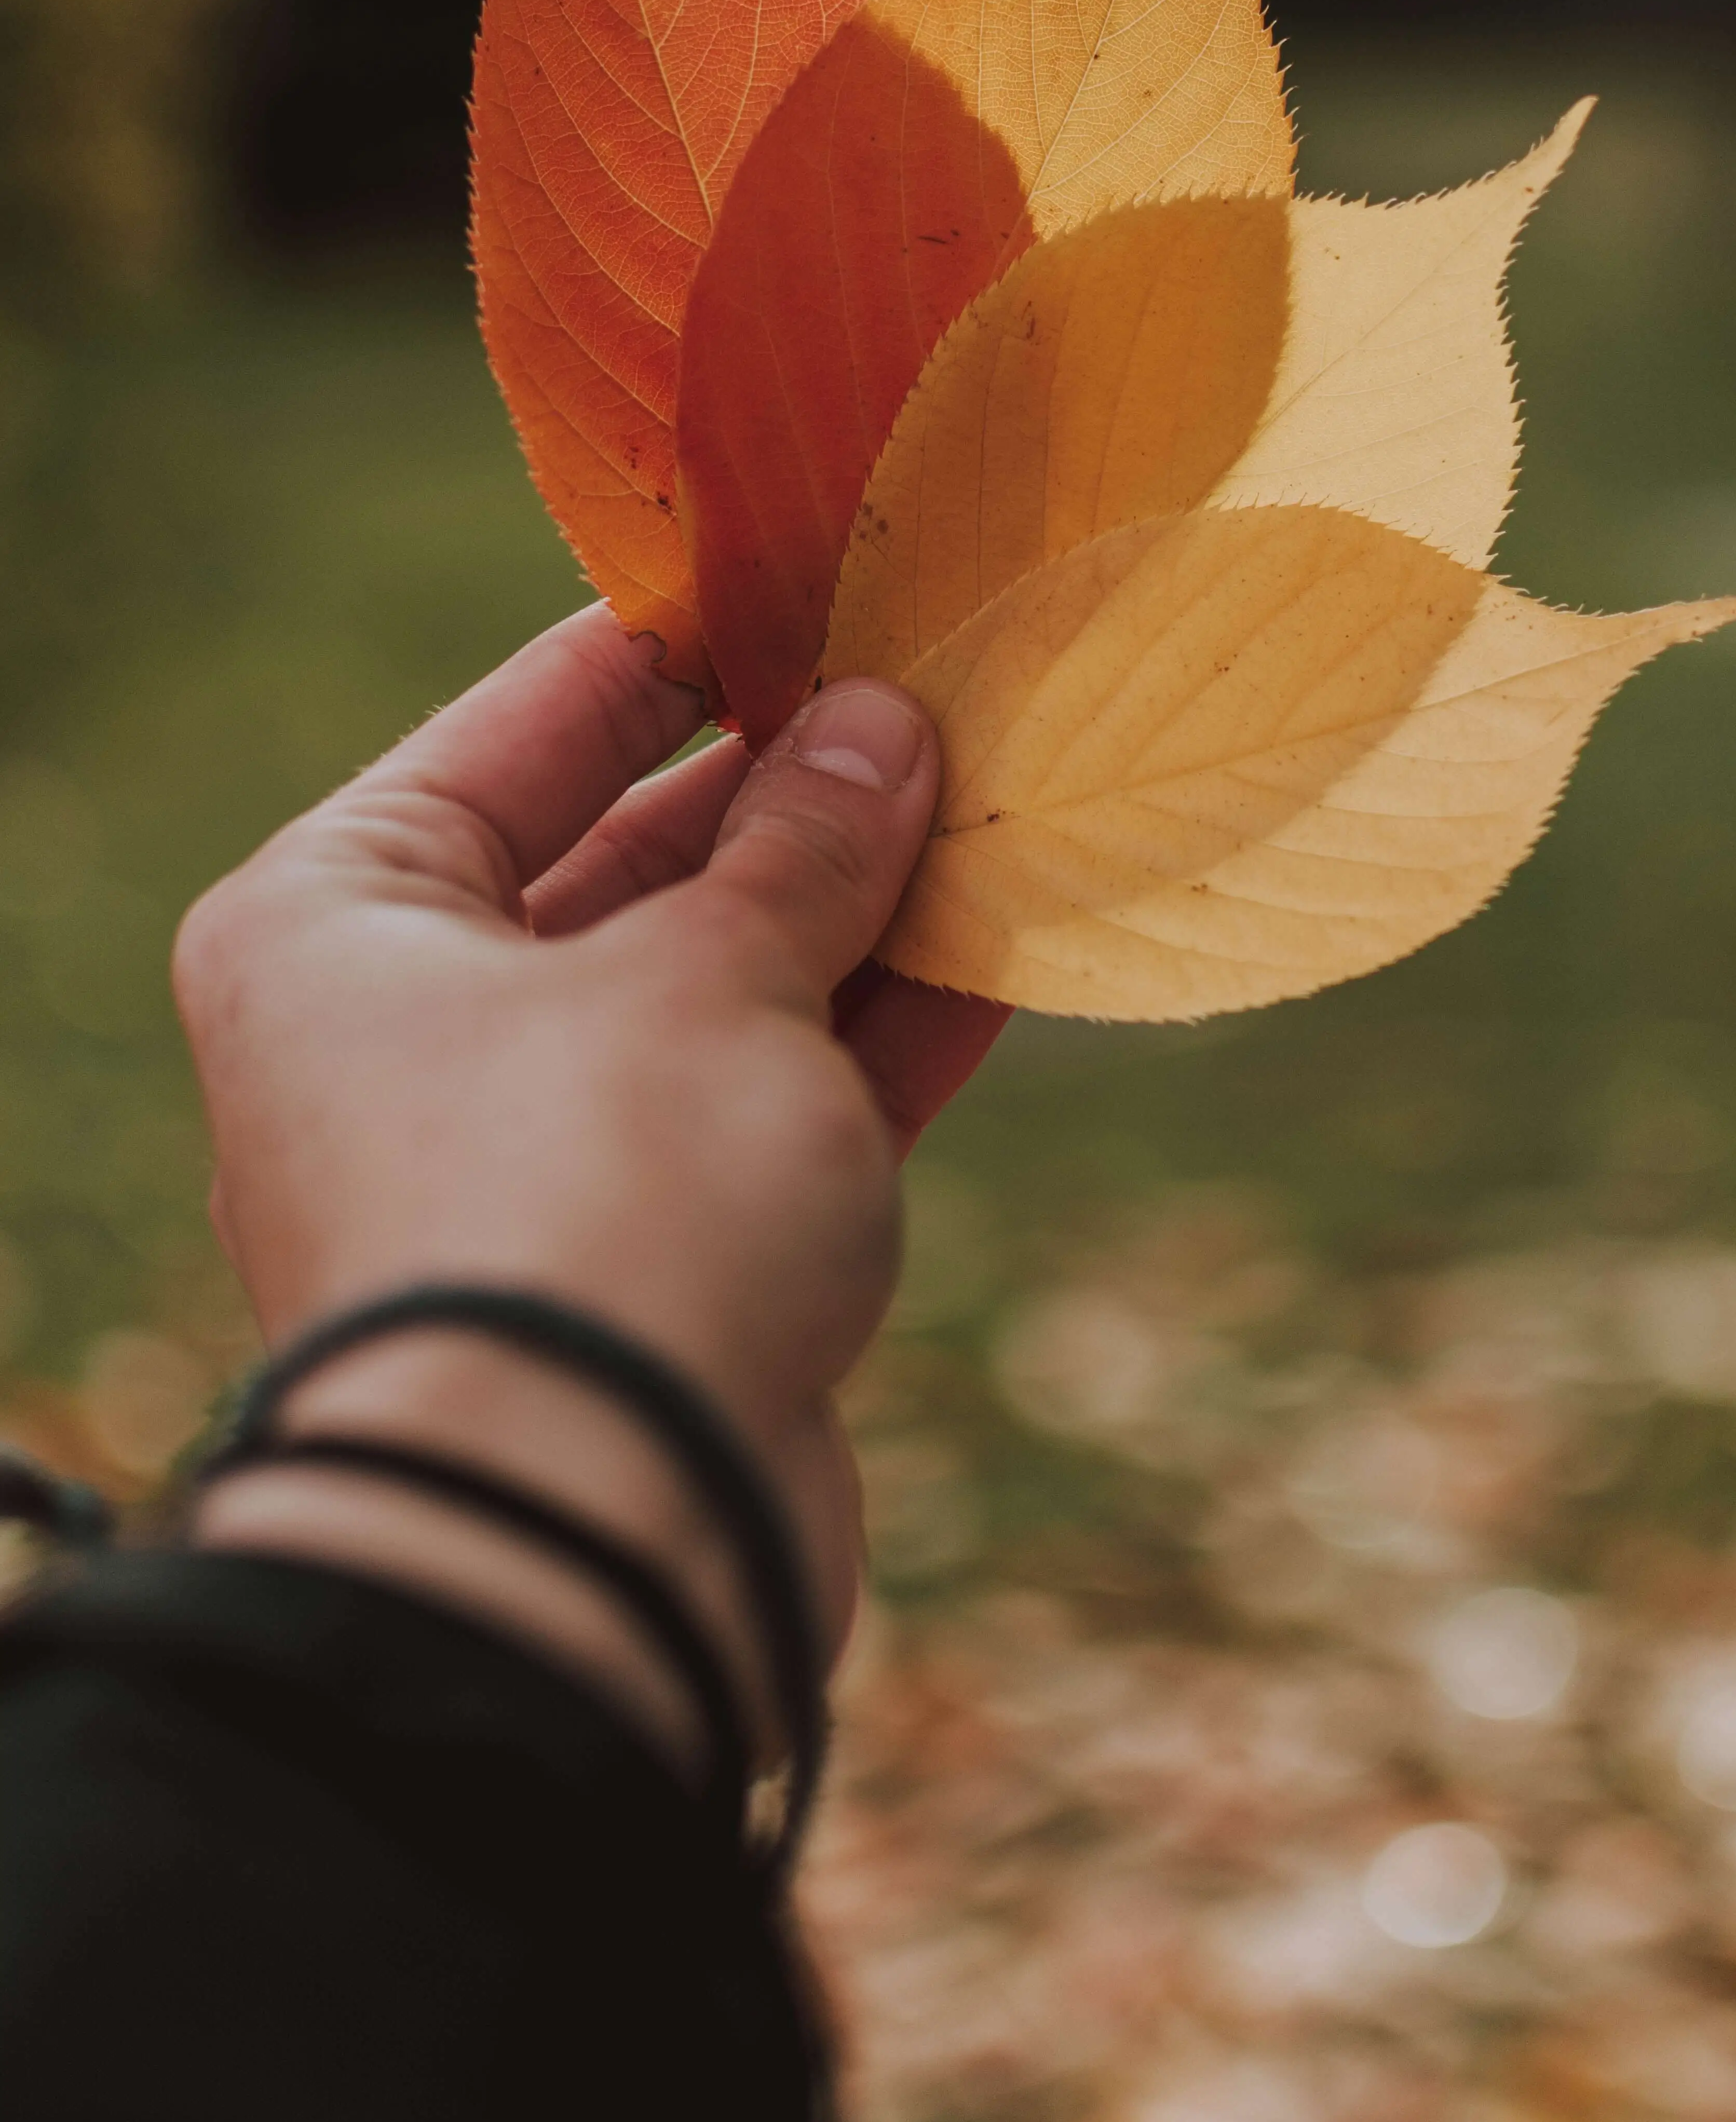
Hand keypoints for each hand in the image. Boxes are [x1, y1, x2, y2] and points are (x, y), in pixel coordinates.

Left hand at [174, 606, 1007, 1752]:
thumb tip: (879, 723)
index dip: (683, 646)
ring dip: (862, 910)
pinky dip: (876, 1038)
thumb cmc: (599, 1200)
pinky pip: (770, 1109)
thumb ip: (806, 843)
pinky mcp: (648, 1265)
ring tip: (1007, 803)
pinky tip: (1007, 949)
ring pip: (720, 989)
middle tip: (947, 692)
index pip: (531, 724)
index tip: (817, 574)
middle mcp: (412, 1031)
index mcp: (342, 922)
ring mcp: (534, 1156)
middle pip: (630, 859)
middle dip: (798, 791)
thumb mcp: (712, 974)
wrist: (595, 1547)